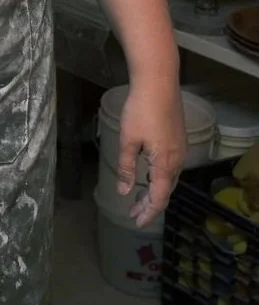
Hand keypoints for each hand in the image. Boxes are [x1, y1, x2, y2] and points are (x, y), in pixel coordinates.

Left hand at [117, 80, 185, 227]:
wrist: (159, 82)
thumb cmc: (140, 110)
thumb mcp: (128, 140)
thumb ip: (127, 167)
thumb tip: (124, 191)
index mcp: (165, 164)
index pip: (159, 198)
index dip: (148, 212)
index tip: (136, 222)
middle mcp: (177, 160)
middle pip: (165, 190)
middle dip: (150, 204)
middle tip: (133, 213)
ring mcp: (180, 149)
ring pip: (169, 178)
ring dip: (155, 190)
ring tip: (139, 198)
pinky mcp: (178, 138)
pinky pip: (171, 166)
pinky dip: (160, 177)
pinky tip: (149, 174)